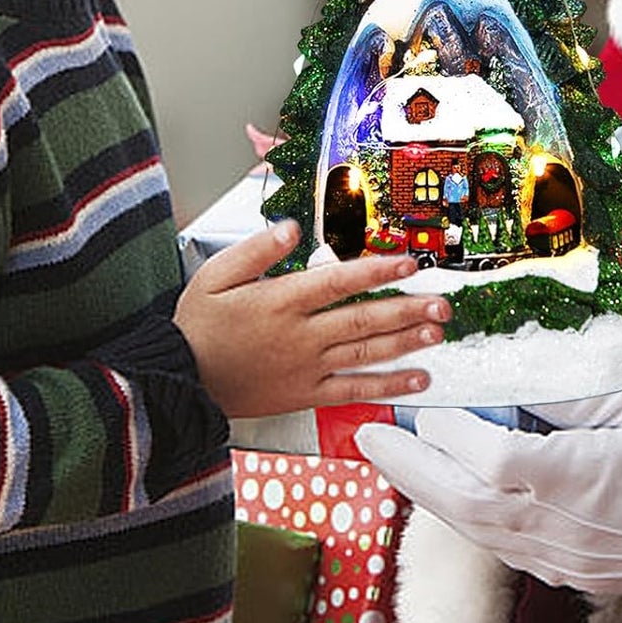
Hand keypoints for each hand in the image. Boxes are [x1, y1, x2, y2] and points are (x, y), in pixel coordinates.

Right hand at [175, 220, 449, 417]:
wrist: (180, 380)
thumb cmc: (198, 326)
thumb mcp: (214, 275)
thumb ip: (256, 249)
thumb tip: (291, 229)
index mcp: (281, 301)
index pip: (338, 282)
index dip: (377, 272)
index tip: (408, 264)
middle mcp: (300, 335)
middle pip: (363, 319)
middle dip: (406, 309)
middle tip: (441, 302)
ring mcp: (307, 367)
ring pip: (365, 353)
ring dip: (406, 343)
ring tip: (436, 332)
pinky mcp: (307, 393)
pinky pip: (354, 390)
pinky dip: (388, 386)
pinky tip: (417, 380)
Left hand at [355, 382, 621, 602]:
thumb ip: (567, 395)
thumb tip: (513, 379)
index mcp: (578, 477)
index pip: (487, 456)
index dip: (450, 428)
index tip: (430, 400)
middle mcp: (561, 525)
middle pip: (462, 501)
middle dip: (408, 467)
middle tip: (366, 436)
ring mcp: (564, 557)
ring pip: (474, 529)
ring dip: (428, 493)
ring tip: (394, 461)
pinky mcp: (570, 572)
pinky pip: (500, 544)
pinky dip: (466, 514)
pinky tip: (450, 490)